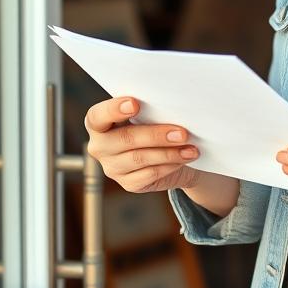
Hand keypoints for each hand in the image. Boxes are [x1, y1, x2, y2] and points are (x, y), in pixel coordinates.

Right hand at [84, 96, 200, 193]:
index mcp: (99, 124)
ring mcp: (112, 168)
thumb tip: (170, 105)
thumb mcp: (148, 114)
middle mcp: (100, 147)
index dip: (113, 110)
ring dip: (169, 152)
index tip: (135, 104)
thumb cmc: (155, 125)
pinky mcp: (128, 184)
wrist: (168, 154)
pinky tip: (184, 158)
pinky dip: (170, 165)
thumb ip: (149, 109)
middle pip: (125, 139)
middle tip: (182, 133)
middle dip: (156, 135)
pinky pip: (150, 174)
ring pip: (140, 158)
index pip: (97, 117)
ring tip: (190, 148)